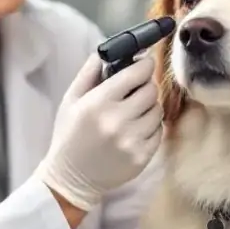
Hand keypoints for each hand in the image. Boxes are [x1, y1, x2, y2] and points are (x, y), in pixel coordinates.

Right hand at [34, 52, 162, 212]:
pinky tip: (136, 129)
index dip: (144, 65)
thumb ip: (90, 72)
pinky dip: (151, 127)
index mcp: (98, 102)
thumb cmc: (70, 134)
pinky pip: (159, 131)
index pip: (136, 73)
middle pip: (151, 90)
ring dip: (149, 107)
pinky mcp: (142, 157)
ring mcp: (132, 141)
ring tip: (134, 112)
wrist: (71, 178)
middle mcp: (117, 121)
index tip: (145, 63)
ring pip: (157, 110)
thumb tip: (108, 50)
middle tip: (137, 89)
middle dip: (146, 86)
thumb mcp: (71, 100)